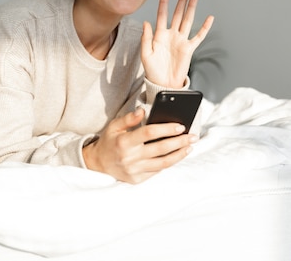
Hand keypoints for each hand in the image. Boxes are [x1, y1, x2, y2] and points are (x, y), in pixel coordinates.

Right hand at [82, 109, 196, 183]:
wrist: (98, 164)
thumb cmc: (109, 142)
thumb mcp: (114, 126)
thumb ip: (129, 118)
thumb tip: (143, 110)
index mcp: (124, 142)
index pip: (149, 133)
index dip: (166, 129)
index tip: (180, 126)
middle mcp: (130, 158)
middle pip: (161, 149)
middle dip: (179, 142)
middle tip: (193, 136)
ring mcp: (134, 170)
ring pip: (163, 163)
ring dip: (179, 155)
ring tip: (189, 147)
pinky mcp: (137, 179)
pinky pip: (157, 171)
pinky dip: (169, 163)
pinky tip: (177, 155)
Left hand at [141, 0, 213, 87]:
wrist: (163, 83)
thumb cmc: (153, 70)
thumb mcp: (146, 54)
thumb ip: (146, 38)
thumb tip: (146, 22)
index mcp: (160, 35)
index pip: (162, 15)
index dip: (164, 3)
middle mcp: (172, 35)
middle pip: (178, 14)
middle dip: (182, 2)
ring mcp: (181, 41)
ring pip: (188, 20)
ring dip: (192, 8)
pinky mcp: (189, 49)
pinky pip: (198, 36)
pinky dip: (205, 27)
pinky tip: (209, 18)